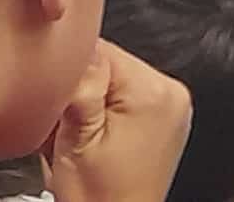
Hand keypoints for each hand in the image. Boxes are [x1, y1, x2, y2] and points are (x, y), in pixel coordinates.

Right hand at [47, 41, 191, 201]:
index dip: (71, 71)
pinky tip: (99, 136)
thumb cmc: (97, 197)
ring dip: (95, 99)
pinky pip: (131, 98)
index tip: (58, 97)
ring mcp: (174, 106)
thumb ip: (80, 87)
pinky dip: (110, 111)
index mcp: (154, 91)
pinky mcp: (168, 120)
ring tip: (84, 133)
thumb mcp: (76, 139)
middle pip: (113, 65)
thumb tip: (79, 47)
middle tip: (68, 123)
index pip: (103, 51)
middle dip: (83, 87)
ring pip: (119, 80)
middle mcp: (173, 93)